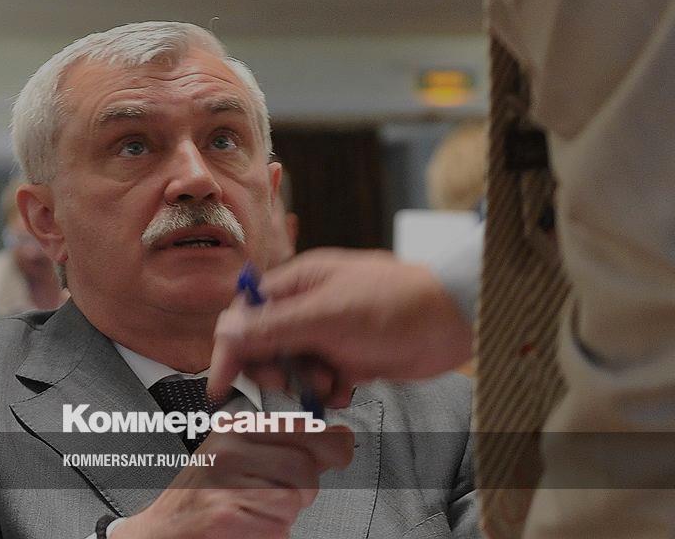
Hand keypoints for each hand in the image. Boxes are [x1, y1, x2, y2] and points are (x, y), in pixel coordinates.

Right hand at [111, 424, 353, 538]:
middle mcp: (229, 448)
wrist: (161, 532)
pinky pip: (278, 527)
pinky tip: (245, 526)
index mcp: (235, 427)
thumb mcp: (238, 456)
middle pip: (305, 468)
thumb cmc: (201, 496)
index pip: (305, 428)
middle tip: (275, 496)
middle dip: (302, 490)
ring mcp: (226, 481)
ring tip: (253, 512)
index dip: (330, 446)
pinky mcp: (226, 515)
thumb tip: (340, 438)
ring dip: (283, 515)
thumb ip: (287, 446)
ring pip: (294, 499)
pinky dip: (269, 534)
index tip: (337, 452)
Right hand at [209, 248, 471, 405]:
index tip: (222, 382)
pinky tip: (350, 389)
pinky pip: (322, 380)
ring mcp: (329, 332)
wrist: (452, 322)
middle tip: (296, 381)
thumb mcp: (326, 316)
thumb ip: (274, 325)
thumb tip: (225, 330)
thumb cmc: (394, 305)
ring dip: (307, 384)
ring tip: (334, 384)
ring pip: (294, 368)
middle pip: (265, 346)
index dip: (230, 348)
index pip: (245, 315)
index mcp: (297, 284)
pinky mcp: (350, 356)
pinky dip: (330, 391)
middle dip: (276, 370)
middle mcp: (308, 306)